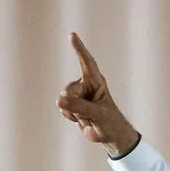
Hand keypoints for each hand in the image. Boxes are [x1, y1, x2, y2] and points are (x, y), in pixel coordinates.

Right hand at [56, 32, 138, 156]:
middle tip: (89, 114)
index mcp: (96, 82)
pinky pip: (63, 109)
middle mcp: (85, 85)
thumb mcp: (97, 114)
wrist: (110, 136)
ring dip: (74, 112)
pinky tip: (82, 119)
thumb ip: (80, 107)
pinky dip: (71, 116)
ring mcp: (78, 95)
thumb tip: (59, 101)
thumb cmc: (110, 122)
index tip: (72, 35)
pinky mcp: (72, 104)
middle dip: (75, 104)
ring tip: (88, 117)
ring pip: (63, 100)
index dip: (80, 49)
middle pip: (68, 90)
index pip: (87, 62)